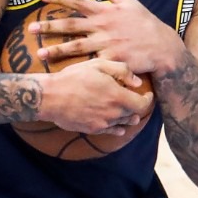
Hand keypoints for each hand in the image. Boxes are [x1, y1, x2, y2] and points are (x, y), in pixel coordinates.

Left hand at [33, 0, 183, 73]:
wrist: (163, 48)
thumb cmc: (145, 24)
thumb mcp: (130, 2)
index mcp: (105, 12)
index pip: (77, 2)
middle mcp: (103, 27)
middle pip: (71, 26)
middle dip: (50, 26)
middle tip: (30, 28)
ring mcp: (106, 45)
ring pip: (76, 47)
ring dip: (57, 50)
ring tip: (39, 53)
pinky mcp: (111, 61)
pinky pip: (91, 64)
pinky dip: (78, 68)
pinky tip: (63, 73)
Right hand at [35, 58, 152, 134]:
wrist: (50, 96)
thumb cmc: (73, 77)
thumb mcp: (97, 65)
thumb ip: (121, 70)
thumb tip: (138, 82)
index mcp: (117, 96)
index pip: (142, 104)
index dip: (147, 99)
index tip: (147, 94)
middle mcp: (114, 113)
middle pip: (134, 114)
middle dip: (136, 106)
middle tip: (134, 99)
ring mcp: (104, 124)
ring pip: (123, 123)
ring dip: (127, 116)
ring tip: (125, 110)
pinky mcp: (93, 130)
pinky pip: (112, 131)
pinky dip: (118, 127)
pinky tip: (117, 124)